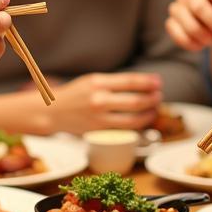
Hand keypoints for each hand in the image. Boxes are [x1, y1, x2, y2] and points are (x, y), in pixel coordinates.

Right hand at [47, 72, 162, 134]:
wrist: (52, 111)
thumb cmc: (76, 94)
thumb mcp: (92, 80)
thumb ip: (114, 82)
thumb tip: (142, 83)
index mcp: (97, 82)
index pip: (130, 81)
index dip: (148, 82)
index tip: (158, 82)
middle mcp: (98, 100)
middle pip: (135, 101)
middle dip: (152, 98)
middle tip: (159, 95)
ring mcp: (99, 118)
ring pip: (133, 119)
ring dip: (148, 113)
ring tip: (154, 108)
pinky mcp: (99, 131)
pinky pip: (124, 129)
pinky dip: (137, 124)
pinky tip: (143, 119)